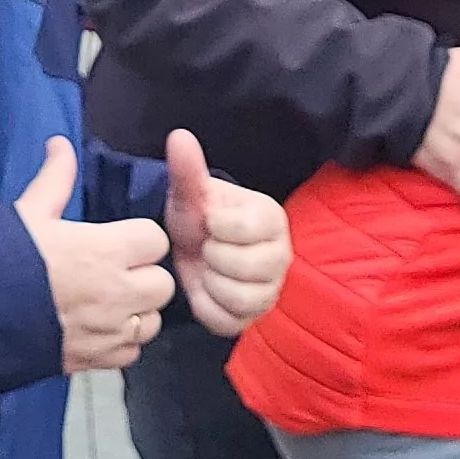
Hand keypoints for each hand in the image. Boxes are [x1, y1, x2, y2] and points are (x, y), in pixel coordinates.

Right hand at [14, 137, 177, 373]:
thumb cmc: (2, 259)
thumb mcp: (28, 212)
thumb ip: (55, 179)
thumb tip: (61, 143)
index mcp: (105, 250)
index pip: (156, 240)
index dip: (138, 239)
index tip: (118, 242)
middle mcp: (117, 293)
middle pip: (162, 284)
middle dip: (143, 277)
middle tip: (114, 273)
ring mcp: (109, 331)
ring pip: (151, 322)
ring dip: (136, 313)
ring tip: (107, 304)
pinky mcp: (97, 360)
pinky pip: (131, 353)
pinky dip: (120, 343)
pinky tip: (96, 330)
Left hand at [161, 131, 289, 336]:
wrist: (193, 248)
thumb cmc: (199, 217)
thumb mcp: (190, 193)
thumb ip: (188, 169)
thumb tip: (179, 136)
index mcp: (271, 218)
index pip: (244, 228)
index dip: (216, 226)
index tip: (211, 221)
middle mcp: (281, 255)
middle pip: (244, 267)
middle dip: (213, 256)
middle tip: (208, 247)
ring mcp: (271, 289)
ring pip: (241, 298)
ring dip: (211, 283)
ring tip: (208, 268)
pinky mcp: (254, 316)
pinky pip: (230, 322)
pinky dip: (208, 309)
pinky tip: (205, 291)